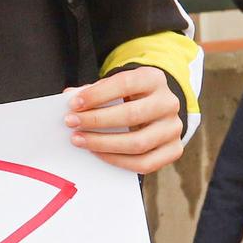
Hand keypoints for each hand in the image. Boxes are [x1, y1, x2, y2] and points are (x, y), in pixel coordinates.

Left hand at [64, 67, 184, 173]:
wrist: (155, 110)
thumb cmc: (128, 97)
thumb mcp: (114, 86)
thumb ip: (93, 90)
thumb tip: (69, 97)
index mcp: (153, 79)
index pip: (125, 83)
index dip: (97, 94)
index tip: (73, 104)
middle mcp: (168, 102)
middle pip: (131, 115)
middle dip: (96, 120)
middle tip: (71, 124)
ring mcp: (174, 128)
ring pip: (138, 143)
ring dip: (103, 144)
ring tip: (78, 140)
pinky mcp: (174, 150)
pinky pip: (144, 163)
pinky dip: (117, 161)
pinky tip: (97, 153)